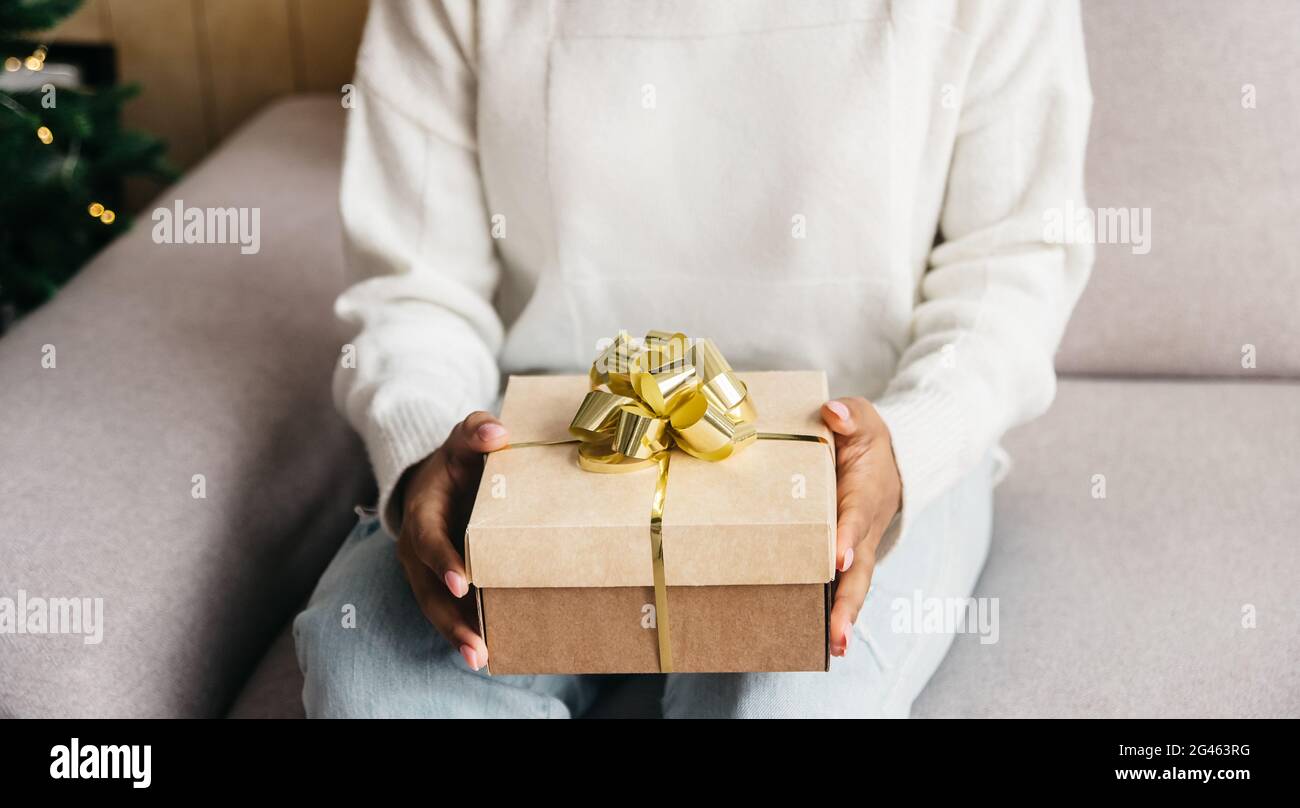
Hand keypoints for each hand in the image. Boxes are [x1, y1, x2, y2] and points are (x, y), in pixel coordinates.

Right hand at [397, 411, 508, 670]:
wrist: (437, 477)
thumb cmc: (457, 459)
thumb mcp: (462, 439)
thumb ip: (476, 430)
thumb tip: (498, 432)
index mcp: (422, 514)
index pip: (428, 541)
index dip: (442, 561)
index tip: (461, 583)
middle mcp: (417, 549)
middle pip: (429, 590)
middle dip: (451, 620)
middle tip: (477, 646)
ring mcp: (425, 571)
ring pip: (436, 609)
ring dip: (457, 635)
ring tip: (482, 659)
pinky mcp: (440, 583)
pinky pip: (449, 611)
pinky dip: (464, 631)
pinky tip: (488, 653)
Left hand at [820, 397, 902, 657]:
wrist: (890, 460)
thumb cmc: (866, 439)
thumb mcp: (863, 418)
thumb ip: (850, 415)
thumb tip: (833, 413)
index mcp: (864, 493)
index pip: (856, 516)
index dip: (849, 536)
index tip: (839, 556)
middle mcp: (865, 529)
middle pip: (860, 570)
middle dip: (849, 602)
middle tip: (839, 635)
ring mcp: (859, 548)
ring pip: (854, 587)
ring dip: (844, 617)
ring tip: (833, 648)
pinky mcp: (848, 559)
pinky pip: (842, 587)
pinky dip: (833, 612)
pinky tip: (818, 641)